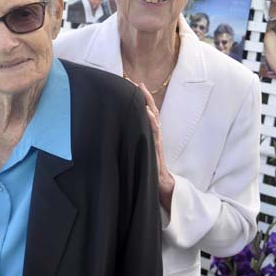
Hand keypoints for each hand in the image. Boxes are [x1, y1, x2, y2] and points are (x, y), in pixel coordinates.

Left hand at [138, 83, 174, 213]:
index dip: (140, 100)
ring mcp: (157, 146)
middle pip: (150, 113)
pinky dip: (151, 125)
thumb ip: (130, 147)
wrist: (164, 194)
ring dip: (147, 106)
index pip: (145, 115)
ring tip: (140, 91)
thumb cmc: (148, 178)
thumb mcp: (137, 159)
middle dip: (143, 97)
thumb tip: (111, 139)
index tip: (131, 85)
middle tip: (132, 81)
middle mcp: (154, 140)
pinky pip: (155, 137)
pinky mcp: (158, 155)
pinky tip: (147, 114)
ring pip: (153, 122)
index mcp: (149, 139)